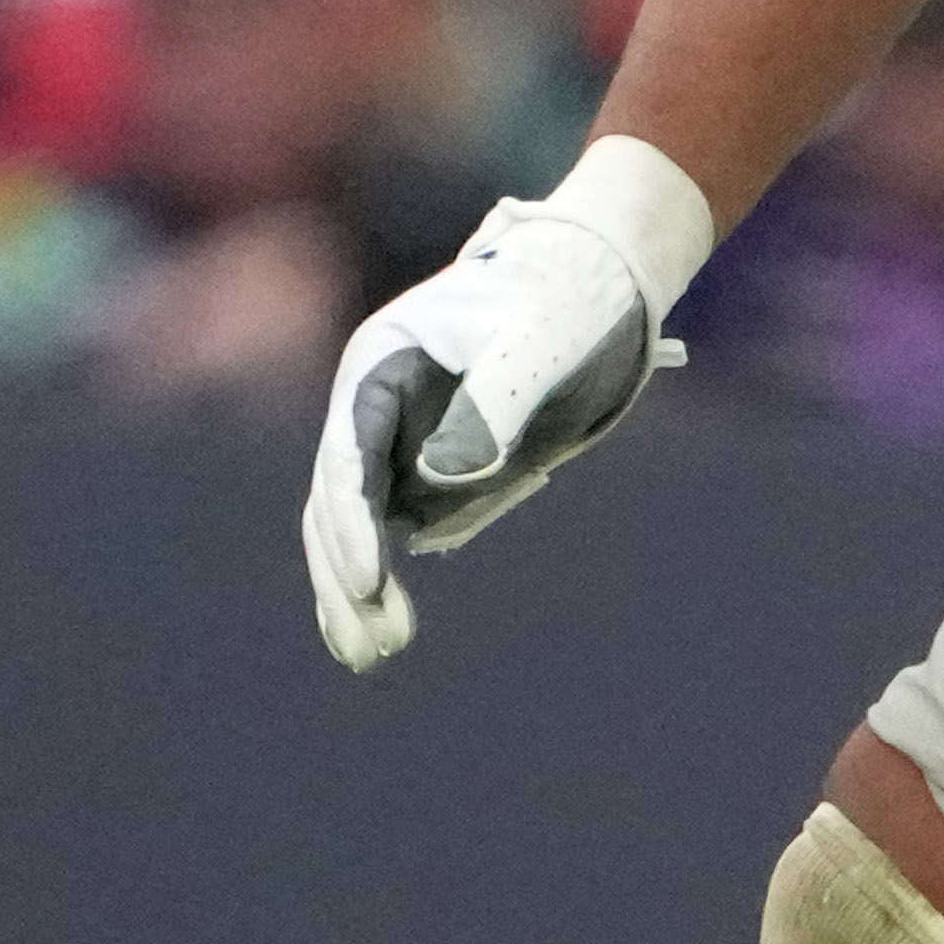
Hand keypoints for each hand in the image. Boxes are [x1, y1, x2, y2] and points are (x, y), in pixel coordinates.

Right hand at [296, 146, 713, 670]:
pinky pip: (400, 530)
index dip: (352, 527)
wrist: (605, 288)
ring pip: (358, 527)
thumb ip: (493, 402)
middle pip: (337, 505)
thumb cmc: (566, 301)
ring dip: (357, 592)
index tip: (369, 585)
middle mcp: (376, 408)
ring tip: (376, 654)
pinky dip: (386, 582)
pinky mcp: (435, 469)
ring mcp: (402, 441)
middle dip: (346, 578)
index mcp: (380, 365)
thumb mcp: (536, 344)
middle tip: (374, 648)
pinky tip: (389, 631)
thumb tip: (438, 476)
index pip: (348, 460)